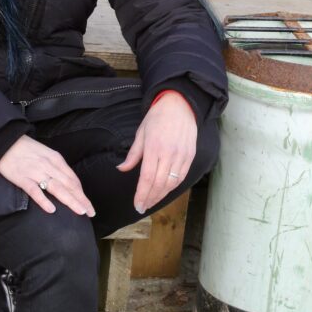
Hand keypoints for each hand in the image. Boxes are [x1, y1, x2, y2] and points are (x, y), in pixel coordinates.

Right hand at [0, 135, 94, 216]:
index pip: (73, 179)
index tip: (89, 205)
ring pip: (57, 188)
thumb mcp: (46, 154)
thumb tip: (69, 184)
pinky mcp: (22, 178)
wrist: (5, 141)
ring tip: (80, 211)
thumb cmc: (27, 149)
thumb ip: (57, 168)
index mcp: (56, 159)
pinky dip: (43, 200)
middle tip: (90, 212)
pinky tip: (52, 209)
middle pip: (69, 185)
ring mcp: (35, 172)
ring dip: (70, 200)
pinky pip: (34, 191)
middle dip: (81, 199)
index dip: (82, 193)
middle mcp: (48, 165)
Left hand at [117, 92, 196, 213]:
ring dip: (162, 195)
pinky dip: (173, 187)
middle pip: (160, 184)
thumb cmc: (157, 117)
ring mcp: (182, 155)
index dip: (142, 194)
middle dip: (150, 199)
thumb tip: (121, 169)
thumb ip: (133, 154)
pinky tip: (165, 191)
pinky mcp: (190, 155)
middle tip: (142, 207)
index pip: (148, 178)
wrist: (180, 104)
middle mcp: (169, 153)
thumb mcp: (141, 132)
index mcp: (154, 147)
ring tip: (152, 202)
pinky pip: (182, 176)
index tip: (137, 205)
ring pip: (172, 183)